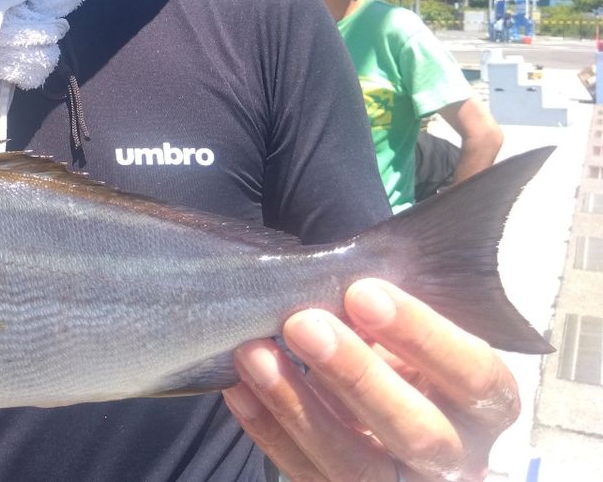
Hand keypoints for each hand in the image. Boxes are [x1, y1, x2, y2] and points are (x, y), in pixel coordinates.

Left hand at [222, 279, 519, 480]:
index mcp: (487, 404)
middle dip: (356, 375)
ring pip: (355, 465)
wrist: (388, 405)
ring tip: (253, 352)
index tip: (362, 291)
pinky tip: (239, 387)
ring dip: (297, 404)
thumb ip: (395, 304)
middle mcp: (457, 456)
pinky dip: (269, 429)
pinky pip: (305, 473)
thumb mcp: (413, 326)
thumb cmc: (401, 350)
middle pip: (417, 432)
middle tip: (302, 322)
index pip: (474, 375)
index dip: (422, 335)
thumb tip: (351, 266)